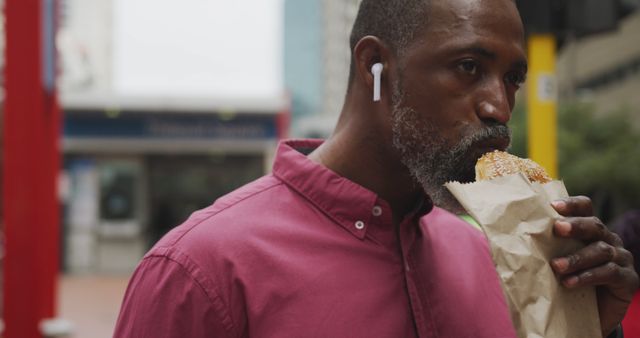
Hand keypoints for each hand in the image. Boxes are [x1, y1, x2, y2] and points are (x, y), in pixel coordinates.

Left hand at [550, 196, 638, 336]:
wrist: (588, 315)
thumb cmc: (566, 282)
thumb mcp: (554, 262)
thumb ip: (541, 249)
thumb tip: (501, 238)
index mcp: (590, 230)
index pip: (585, 208)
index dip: (572, 205)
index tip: (553, 206)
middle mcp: (608, 240)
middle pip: (595, 225)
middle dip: (575, 226)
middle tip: (557, 228)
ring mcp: (621, 258)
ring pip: (601, 250)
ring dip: (577, 257)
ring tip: (557, 266)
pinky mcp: (628, 279)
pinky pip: (610, 272)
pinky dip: (588, 276)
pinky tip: (570, 283)